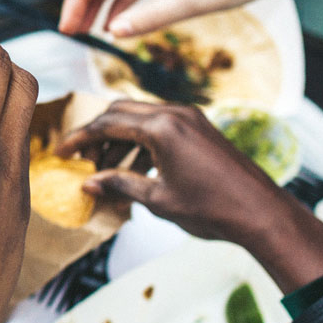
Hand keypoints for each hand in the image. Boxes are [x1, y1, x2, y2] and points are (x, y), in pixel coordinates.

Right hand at [57, 102, 322, 292]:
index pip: (107, 123)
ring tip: (109, 168)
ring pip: (141, 115)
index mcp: (161, 127)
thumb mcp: (158, 200)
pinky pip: (160, 122)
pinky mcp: (200, 125)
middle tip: (84, 159)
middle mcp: (174, 112)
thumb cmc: (212, 208)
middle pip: (121, 111)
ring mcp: (190, 116)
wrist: (261, 211)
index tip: (61, 151)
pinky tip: (136, 165)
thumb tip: (88, 184)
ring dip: (120, 137)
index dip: (80, 138)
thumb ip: (120, 184)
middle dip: (98, 133)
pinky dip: (142, 138)